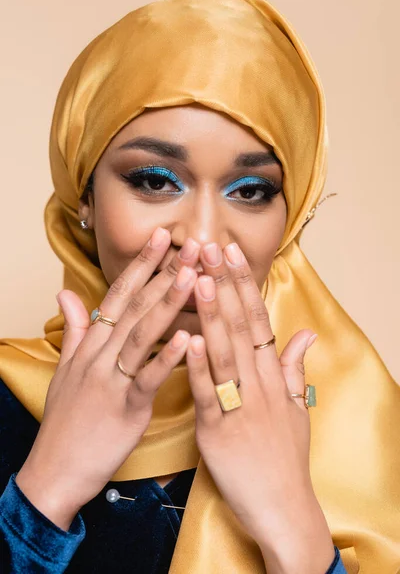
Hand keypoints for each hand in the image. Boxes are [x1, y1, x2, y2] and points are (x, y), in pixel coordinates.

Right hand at [16, 230, 199, 529]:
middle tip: (192, 246)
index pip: (118, 295)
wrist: (56, 468)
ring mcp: (111, 380)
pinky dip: (167, 358)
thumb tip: (66, 293)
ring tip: (194, 277)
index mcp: (91, 344)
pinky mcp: (125, 409)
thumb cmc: (66, 418)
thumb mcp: (66, 369)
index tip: (162, 237)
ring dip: (168, 303)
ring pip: (141, 334)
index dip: (141, 265)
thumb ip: (75, 329)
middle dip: (164, 273)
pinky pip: (147, 379)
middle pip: (135, 307)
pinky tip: (188, 337)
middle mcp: (99, 355)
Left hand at [185, 242, 334, 572]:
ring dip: (211, 314)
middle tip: (210, 248)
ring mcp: (239, 405)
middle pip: (240, 327)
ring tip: (199, 278)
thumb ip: (294, 367)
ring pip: (224, 352)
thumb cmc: (285, 456)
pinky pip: (208, 393)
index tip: (233, 253)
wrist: (282, 505)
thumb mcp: (296, 408)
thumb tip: (304, 333)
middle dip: (224, 285)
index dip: (245, 285)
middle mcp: (258, 384)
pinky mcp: (218, 430)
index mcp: (273, 376)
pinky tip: (188, 339)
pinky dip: (198, 366)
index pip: (258, 319)